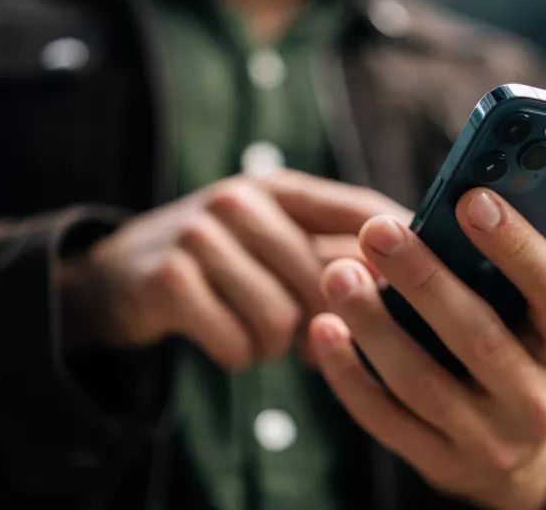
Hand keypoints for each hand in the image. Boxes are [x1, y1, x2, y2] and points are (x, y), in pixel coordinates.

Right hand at [60, 170, 408, 370]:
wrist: (114, 277)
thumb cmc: (216, 265)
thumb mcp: (270, 243)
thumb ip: (330, 255)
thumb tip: (410, 288)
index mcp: (279, 188)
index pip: (362, 210)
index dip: (401, 250)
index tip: (431, 287)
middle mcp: (241, 199)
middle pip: (325, 279)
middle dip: (323, 323)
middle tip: (307, 341)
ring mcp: (201, 234)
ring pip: (282, 318)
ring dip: (275, 346)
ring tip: (259, 337)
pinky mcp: (169, 278)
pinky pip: (237, 342)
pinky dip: (238, 356)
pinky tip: (227, 343)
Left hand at [307, 188, 545, 509]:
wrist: (517, 461)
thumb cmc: (529, 361)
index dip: (517, 246)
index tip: (471, 198)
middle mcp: (537, 402)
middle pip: (478, 336)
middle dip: (423, 279)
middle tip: (378, 231)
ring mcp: (487, 440)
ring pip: (420, 379)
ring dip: (374, 324)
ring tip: (338, 273)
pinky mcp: (438, 463)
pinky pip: (384, 417)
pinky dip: (349, 373)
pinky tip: (325, 328)